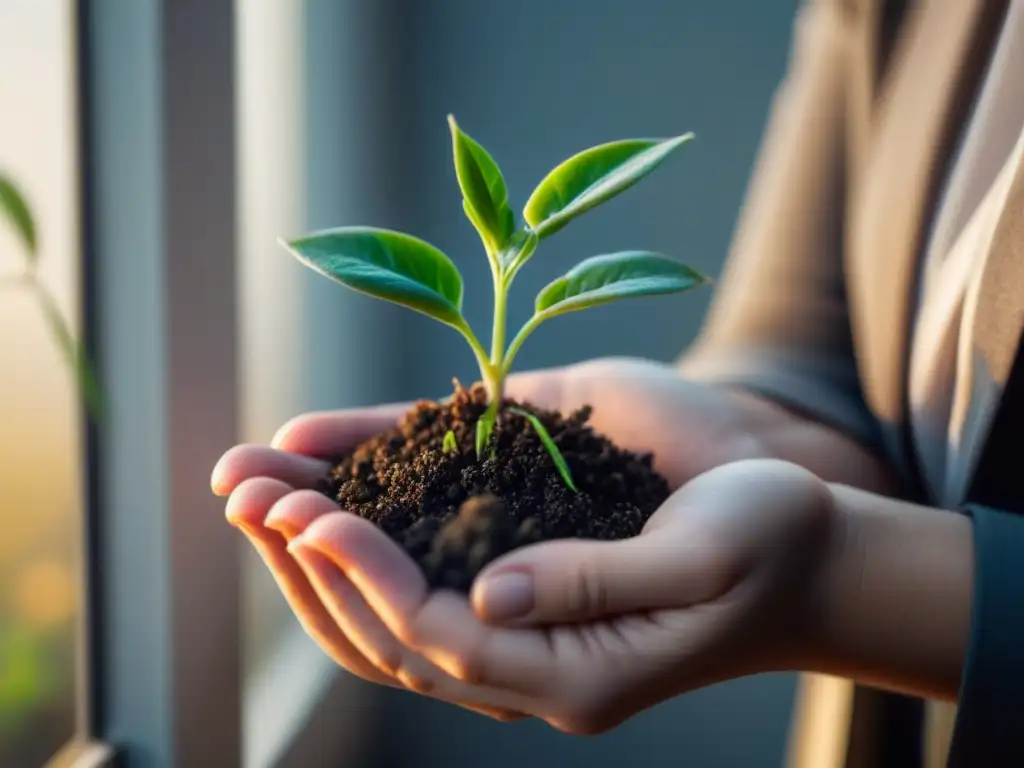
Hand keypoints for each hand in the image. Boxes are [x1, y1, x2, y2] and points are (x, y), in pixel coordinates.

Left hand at [210, 358, 822, 724]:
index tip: (310, 513)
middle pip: (390, 633)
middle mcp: (534, 660)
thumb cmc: (772, 545)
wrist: (807, 556)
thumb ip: (598, 585)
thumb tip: (487, 591)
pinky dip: (369, 532)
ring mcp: (526, 623)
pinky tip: (323, 481)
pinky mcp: (527, 577)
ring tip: (250, 488)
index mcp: (576, 674)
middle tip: (244, 491)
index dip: (369, 574)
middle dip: (310, 561)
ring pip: (391, 612)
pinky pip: (427, 571)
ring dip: (315, 553)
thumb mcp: (703, 557)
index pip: (439, 636)